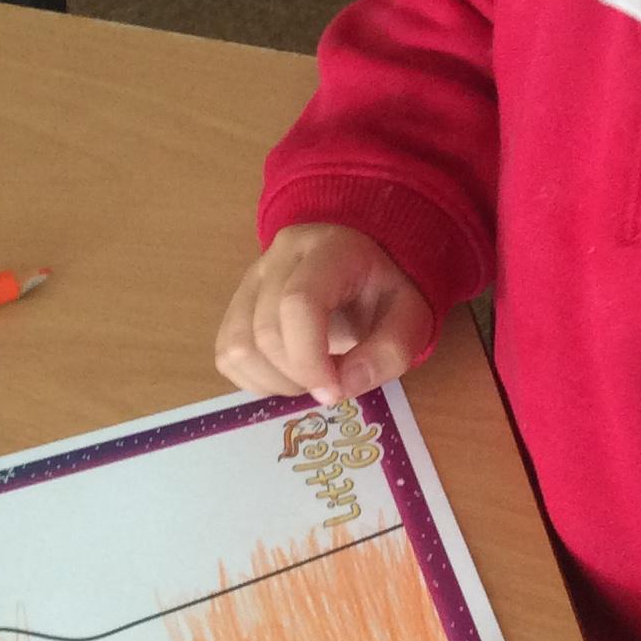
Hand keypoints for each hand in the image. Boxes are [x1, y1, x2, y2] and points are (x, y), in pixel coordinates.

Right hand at [215, 222, 432, 405]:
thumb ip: (390, 351)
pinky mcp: (235, 304)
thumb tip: (343, 386)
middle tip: (333, 383)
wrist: (361, 267)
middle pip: (266, 331)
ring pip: (238, 346)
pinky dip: (256, 380)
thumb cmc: (386, 293)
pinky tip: (288, 374)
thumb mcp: (411, 319)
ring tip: (310, 377)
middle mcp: (279, 256)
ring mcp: (250, 278)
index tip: (335, 390)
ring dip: (275, 381)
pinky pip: (228, 355)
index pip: (298, 303)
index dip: (310, 358)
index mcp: (330, 250)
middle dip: (299, 375)